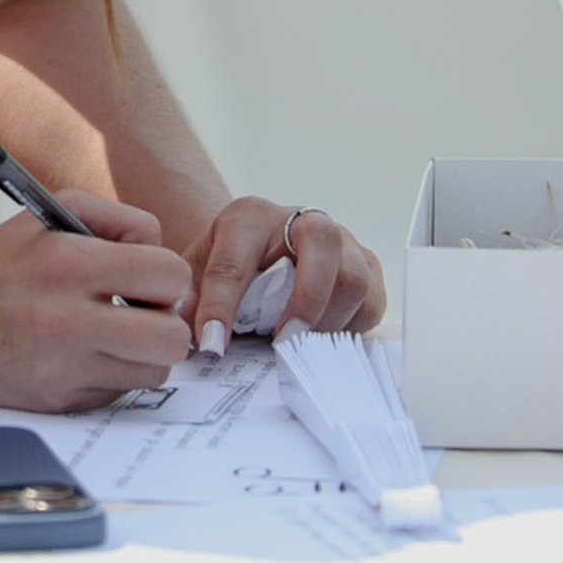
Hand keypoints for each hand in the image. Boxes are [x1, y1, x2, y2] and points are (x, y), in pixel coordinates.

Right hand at [0, 193, 194, 411]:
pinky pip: (116, 395)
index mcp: (67, 263)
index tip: (147, 280)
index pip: (169, 276)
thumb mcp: (49, 212)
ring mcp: (60, 368)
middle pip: (172, 339)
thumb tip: (164, 260)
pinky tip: (80, 355)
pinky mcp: (54, 403)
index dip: (167, 278)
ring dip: (141, 355)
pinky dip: (109, 376)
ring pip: (152, 373)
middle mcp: (65, 319)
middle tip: (143, 314)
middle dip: (167, 324)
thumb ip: (117, 221)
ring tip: (113, 335)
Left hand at [189, 197, 385, 352]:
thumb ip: (188, 297)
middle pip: (322, 241)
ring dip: (327, 321)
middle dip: (306, 297)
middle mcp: (302, 220)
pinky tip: (322, 337)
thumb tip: (189, 331)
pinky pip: (373, 302)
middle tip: (282, 339)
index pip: (234, 260)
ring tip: (299, 344)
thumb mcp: (199, 270)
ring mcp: (342, 241)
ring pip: (354, 278)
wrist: (264, 246)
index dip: (220, 307)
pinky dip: (350, 328)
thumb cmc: (232, 261)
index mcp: (250, 217)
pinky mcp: (367, 267)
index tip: (212, 345)